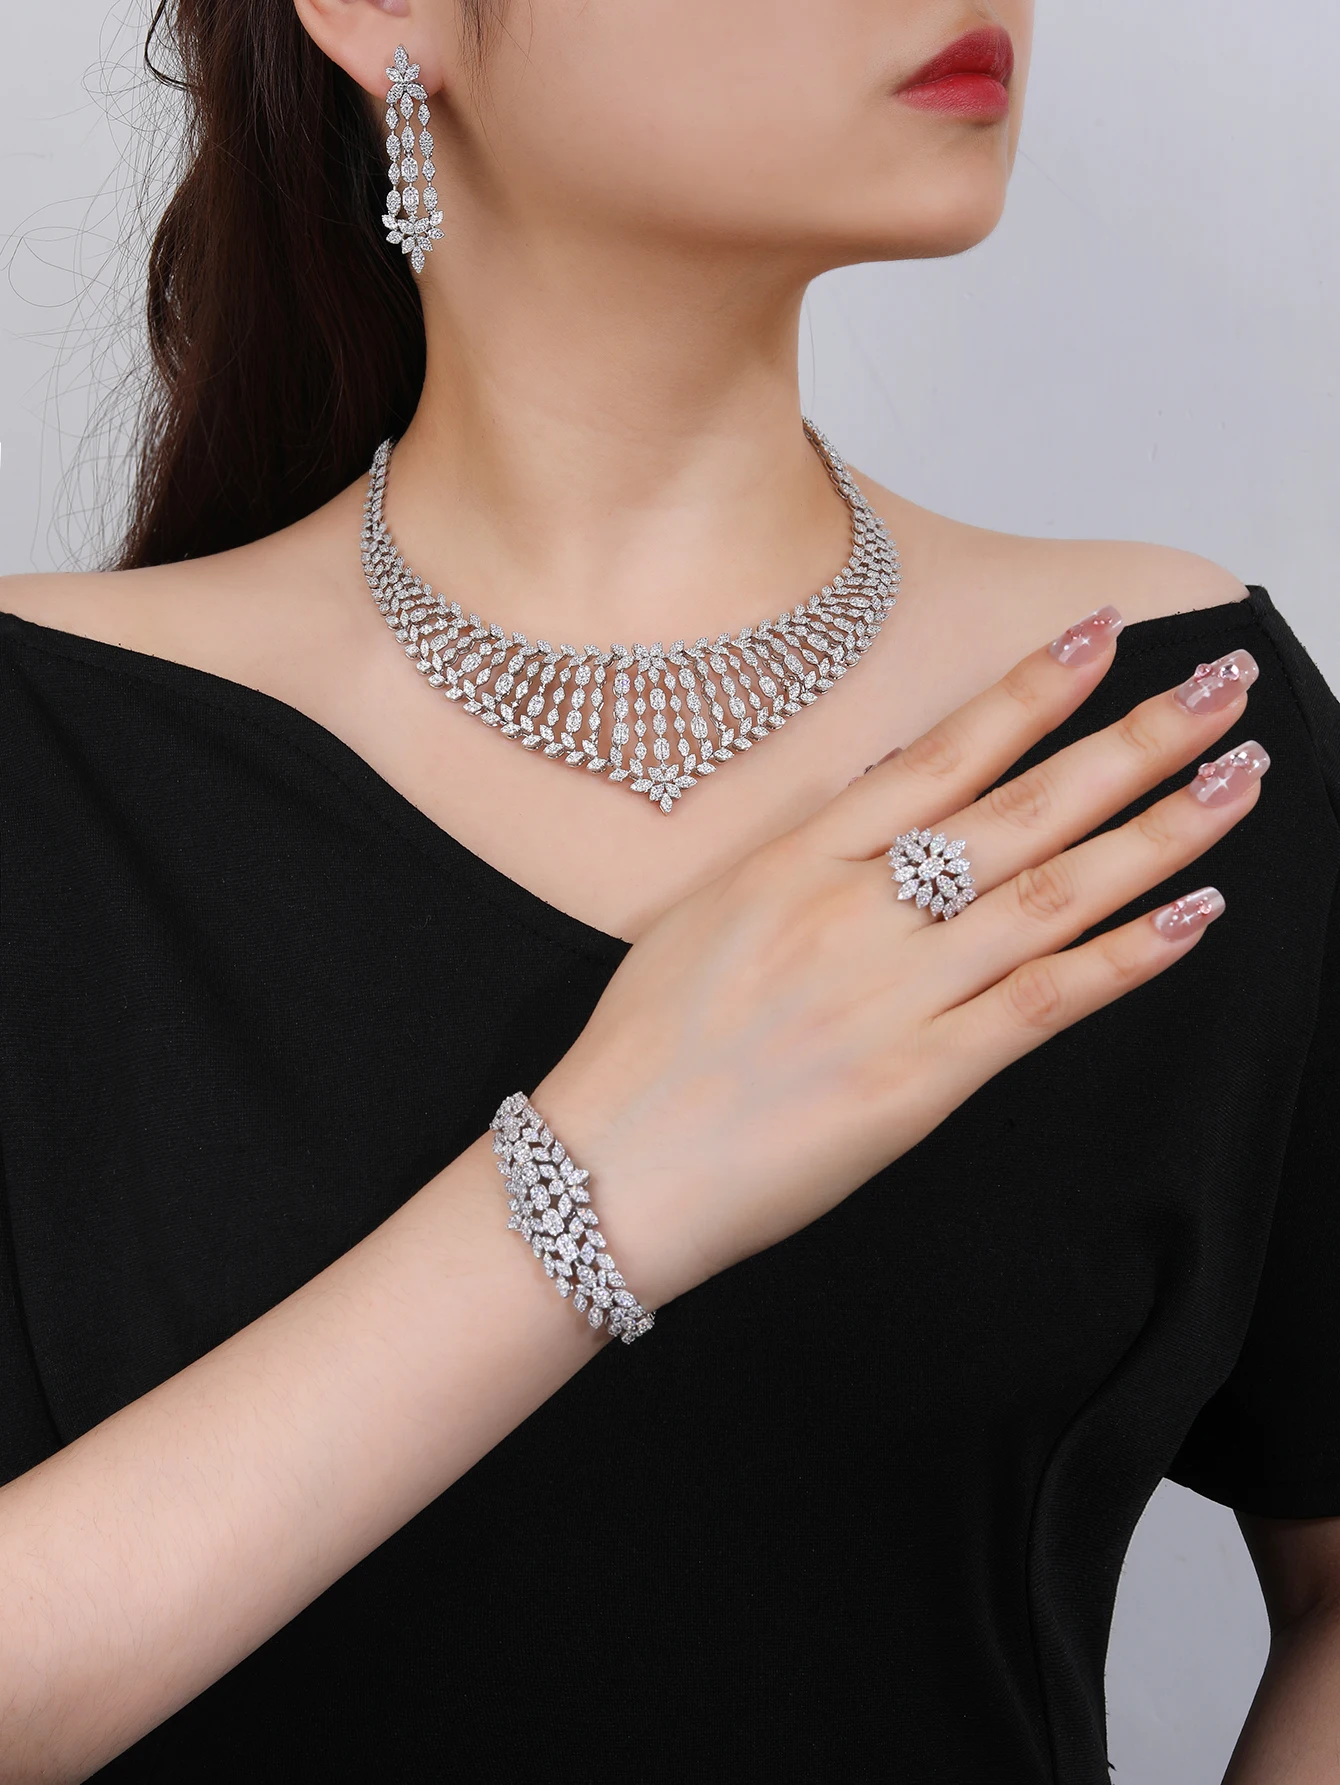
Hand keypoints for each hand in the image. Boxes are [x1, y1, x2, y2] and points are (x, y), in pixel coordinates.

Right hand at [533, 613, 1264, 1308]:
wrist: (607, 1170)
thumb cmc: (644, 1049)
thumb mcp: (708, 912)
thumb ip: (805, 852)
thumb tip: (889, 793)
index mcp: (794, 860)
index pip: (939, 755)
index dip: (1030, 689)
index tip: (1103, 633)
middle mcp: (851, 910)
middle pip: (1021, 807)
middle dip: (1133, 740)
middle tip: (1220, 689)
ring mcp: (888, 993)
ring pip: (1051, 893)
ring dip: (1157, 832)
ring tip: (1240, 780)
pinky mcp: (916, 1081)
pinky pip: (1041, 1003)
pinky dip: (1125, 957)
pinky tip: (1194, 915)